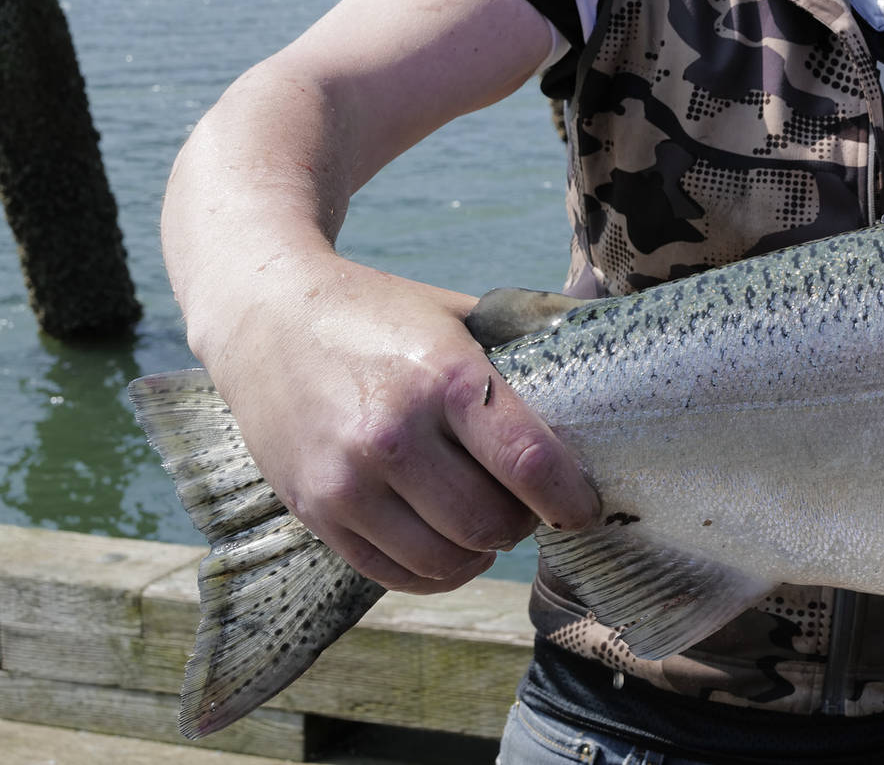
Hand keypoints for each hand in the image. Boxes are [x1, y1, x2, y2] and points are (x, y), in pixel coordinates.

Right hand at [203, 261, 600, 594]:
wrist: (266, 316)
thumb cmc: (381, 315)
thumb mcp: (460, 316)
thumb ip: (527, 346)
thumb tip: (612, 353)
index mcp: (445, 377)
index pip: (529, 463)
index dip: (570, 498)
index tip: (584, 505)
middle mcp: (393, 434)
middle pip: (491, 525)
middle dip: (524, 524)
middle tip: (529, 505)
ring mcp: (346, 480)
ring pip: (445, 560)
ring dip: (480, 551)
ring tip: (486, 520)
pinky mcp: (314, 510)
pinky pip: (394, 574)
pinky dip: (435, 570)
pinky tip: (446, 541)